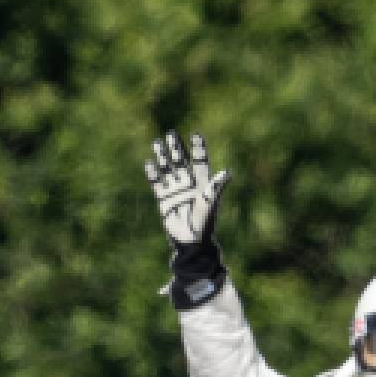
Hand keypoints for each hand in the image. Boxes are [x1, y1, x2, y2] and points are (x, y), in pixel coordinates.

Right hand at [147, 131, 229, 307]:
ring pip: (168, 170)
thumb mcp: (211, 203)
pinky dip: (153, 174)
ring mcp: (175, 192)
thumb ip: (215, 188)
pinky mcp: (164, 200)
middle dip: (177, 148)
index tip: (196, 135)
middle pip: (182, 162)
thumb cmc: (204, 224)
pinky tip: (149, 163)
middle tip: (171, 134)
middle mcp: (189, 185)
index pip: (200, 162)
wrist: (191, 242)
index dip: (198, 149)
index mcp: (202, 184)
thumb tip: (227, 173)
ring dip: (163, 157)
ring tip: (158, 143)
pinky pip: (157, 184)